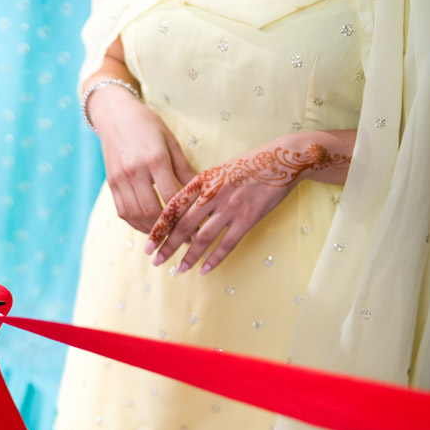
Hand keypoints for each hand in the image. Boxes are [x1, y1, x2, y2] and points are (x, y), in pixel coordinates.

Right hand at [89, 85, 195, 232]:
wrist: (114, 115)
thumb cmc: (146, 124)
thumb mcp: (170, 140)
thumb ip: (183, 167)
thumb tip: (200, 191)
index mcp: (154, 158)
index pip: (171, 195)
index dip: (185, 214)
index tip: (198, 225)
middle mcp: (135, 171)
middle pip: (153, 210)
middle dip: (170, 228)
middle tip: (185, 238)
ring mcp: (120, 179)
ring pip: (136, 215)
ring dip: (153, 230)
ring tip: (168, 237)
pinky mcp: (111, 184)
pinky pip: (123, 212)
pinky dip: (136, 224)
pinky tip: (148, 228)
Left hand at [145, 132, 353, 273]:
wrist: (282, 159)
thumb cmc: (246, 165)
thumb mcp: (217, 170)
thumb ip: (198, 189)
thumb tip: (178, 210)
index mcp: (202, 181)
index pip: (173, 208)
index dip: (158, 227)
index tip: (147, 243)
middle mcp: (213, 194)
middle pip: (184, 225)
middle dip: (167, 246)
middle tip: (155, 261)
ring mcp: (231, 207)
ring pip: (203, 237)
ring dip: (190, 256)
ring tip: (179, 269)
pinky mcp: (248, 218)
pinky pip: (227, 243)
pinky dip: (215, 258)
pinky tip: (205, 270)